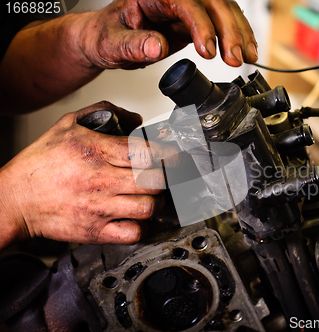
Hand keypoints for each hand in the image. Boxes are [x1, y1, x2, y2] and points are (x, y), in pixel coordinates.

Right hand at [0, 101, 181, 249]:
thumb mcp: (68, 125)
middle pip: (155, 181)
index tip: (177, 155)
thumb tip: (136, 119)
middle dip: (167, 177)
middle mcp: (100, 180)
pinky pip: (133, 233)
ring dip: (158, 202)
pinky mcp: (95, 231)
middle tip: (165, 176)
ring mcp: (99, 208)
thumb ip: (104, 113)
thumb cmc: (39, 165)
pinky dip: (141, 226)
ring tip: (152, 197)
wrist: (13, 199)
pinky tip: (137, 217)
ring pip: (149, 207)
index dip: (168, 154)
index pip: (145, 152)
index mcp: (96, 152)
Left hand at [78, 0, 257, 68]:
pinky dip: (237, 35)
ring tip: (246, 57)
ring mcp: (187, 6)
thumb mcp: (111, 43)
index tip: (208, 51)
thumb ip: (133, 45)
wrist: (105, 38)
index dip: (201, 25)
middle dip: (228, 30)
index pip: (186, 2)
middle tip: (235, 58)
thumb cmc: (105, 35)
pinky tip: (247, 49)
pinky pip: (222, 21)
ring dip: (239, 33)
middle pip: (212, 2)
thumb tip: (157, 46)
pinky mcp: (195, 20)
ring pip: (223, 9)